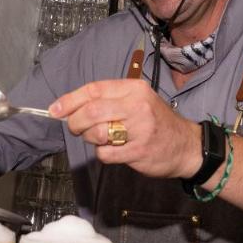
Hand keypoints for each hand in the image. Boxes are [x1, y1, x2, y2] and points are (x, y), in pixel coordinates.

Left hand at [49, 79, 201, 178]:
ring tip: (102, 139)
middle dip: (75, 122)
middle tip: (75, 128)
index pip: (94, 90)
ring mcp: (140, 129)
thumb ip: (109, 101)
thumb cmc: (156, 122)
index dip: (70, 100)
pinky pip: (106, 153)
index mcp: (134, 89)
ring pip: (97, 133)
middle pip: (91, 111)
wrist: (187, 145)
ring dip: (91, 139)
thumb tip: (71, 108)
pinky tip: (115, 151)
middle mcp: (137, 105)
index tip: (55, 110)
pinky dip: (103, 154)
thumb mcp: (138, 100)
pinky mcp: (139, 151)